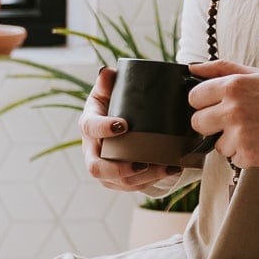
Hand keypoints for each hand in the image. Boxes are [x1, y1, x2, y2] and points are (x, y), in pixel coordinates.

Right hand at [79, 64, 184, 195]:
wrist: (114, 127)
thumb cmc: (111, 107)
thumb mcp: (107, 92)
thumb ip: (107, 82)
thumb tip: (107, 72)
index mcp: (88, 125)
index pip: (90, 128)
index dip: (104, 128)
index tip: (123, 124)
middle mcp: (92, 152)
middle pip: (97, 168)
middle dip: (120, 169)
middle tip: (142, 162)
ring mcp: (104, 170)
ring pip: (120, 182)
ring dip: (144, 177)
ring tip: (166, 167)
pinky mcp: (118, 181)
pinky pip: (133, 186)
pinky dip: (153, 180)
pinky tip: (170, 170)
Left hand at [188, 59, 258, 169]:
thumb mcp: (255, 74)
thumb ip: (221, 68)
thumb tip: (192, 69)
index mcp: (233, 86)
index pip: (194, 98)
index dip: (204, 101)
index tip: (216, 104)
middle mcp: (233, 110)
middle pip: (197, 123)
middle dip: (210, 123)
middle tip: (232, 120)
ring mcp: (240, 135)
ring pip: (216, 144)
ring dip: (230, 140)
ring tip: (253, 130)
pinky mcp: (248, 155)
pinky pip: (233, 158)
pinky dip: (244, 153)